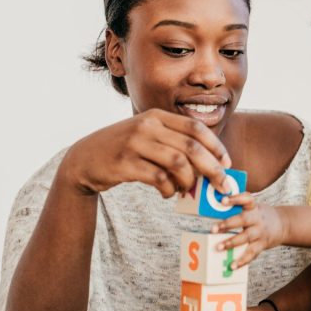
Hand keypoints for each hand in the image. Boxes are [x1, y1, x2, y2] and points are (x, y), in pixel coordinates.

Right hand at [58, 108, 231, 198]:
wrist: (83, 160)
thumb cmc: (123, 150)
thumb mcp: (146, 136)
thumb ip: (173, 145)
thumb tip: (209, 167)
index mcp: (156, 116)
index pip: (195, 127)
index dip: (216, 146)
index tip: (227, 164)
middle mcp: (147, 125)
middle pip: (191, 147)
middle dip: (213, 168)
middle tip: (222, 185)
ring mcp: (135, 143)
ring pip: (178, 163)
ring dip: (189, 182)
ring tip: (187, 190)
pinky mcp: (125, 163)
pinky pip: (159, 179)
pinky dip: (169, 190)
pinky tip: (168, 194)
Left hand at [211, 193, 284, 268]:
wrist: (284, 224)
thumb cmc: (260, 215)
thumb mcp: (253, 207)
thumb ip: (238, 207)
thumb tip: (215, 207)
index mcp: (254, 207)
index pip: (246, 199)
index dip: (235, 199)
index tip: (223, 200)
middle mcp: (258, 219)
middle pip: (243, 220)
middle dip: (228, 224)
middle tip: (213, 229)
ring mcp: (260, 232)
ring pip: (246, 237)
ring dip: (231, 242)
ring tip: (219, 247)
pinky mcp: (262, 245)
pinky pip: (252, 253)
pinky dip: (242, 260)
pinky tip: (232, 266)